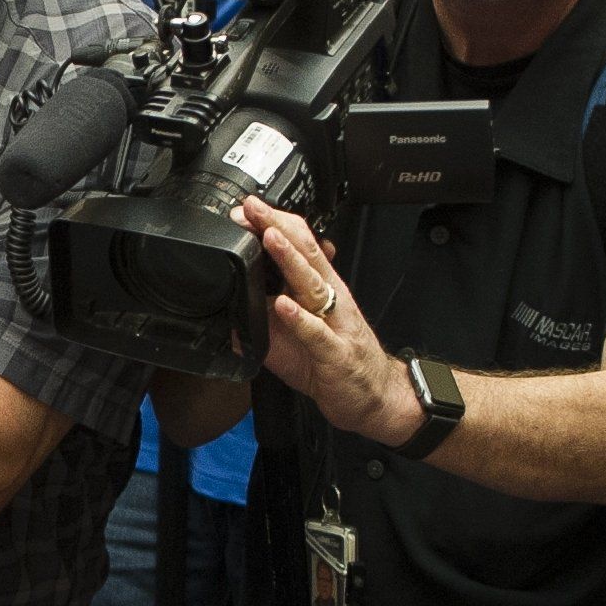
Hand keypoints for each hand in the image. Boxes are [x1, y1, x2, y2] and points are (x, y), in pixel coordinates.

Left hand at [237, 201, 417, 443]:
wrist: (373, 396)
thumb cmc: (335, 362)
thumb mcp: (297, 333)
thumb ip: (268, 316)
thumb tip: (232, 309)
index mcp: (321, 290)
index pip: (300, 246)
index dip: (274, 224)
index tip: (246, 210)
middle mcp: (330, 300)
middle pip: (306, 254)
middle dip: (277, 227)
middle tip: (252, 209)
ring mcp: (334, 324)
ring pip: (311, 284)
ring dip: (289, 259)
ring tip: (268, 239)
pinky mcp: (335, 353)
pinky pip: (316, 333)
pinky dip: (298, 318)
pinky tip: (282, 304)